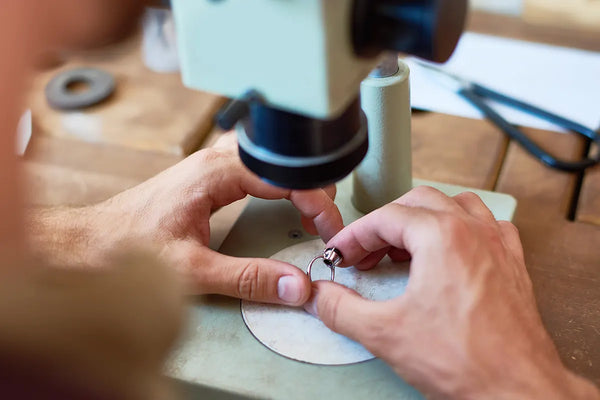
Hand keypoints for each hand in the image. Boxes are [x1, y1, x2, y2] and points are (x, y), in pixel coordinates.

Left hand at [30, 133, 343, 305]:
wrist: (90, 241)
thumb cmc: (127, 248)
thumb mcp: (193, 270)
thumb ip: (248, 278)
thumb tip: (295, 285)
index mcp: (215, 173)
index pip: (286, 177)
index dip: (318, 204)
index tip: (330, 231)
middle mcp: (214, 160)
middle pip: (282, 160)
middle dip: (312, 188)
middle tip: (325, 223)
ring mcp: (209, 163)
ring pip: (268, 158)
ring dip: (294, 180)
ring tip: (311, 209)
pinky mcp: (205, 173)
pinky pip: (253, 164)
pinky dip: (276, 179)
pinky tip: (279, 196)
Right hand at [304, 186, 598, 398]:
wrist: (518, 391)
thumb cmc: (466, 361)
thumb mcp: (384, 334)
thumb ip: (341, 310)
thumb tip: (320, 297)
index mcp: (442, 236)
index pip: (385, 218)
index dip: (354, 235)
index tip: (340, 253)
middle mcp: (473, 231)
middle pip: (417, 203)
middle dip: (384, 225)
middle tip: (364, 252)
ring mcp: (497, 245)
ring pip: (455, 206)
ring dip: (422, 219)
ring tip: (402, 245)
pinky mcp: (512, 264)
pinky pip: (487, 226)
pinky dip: (461, 229)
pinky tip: (450, 251)